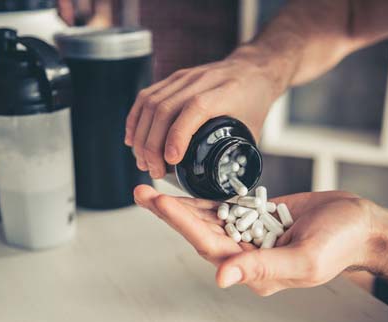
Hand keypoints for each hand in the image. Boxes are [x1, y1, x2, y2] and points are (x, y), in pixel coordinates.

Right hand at [125, 48, 281, 178]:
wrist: (252, 69)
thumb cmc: (254, 100)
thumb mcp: (255, 129)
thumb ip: (238, 155)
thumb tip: (224, 186)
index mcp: (224, 92)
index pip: (194, 109)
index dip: (178, 135)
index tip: (170, 161)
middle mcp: (200, 81)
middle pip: (164, 109)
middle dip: (152, 145)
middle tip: (153, 170)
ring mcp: (183, 78)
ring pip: (151, 104)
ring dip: (141, 136)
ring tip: (142, 161)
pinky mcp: (172, 79)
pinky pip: (146, 97)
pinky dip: (135, 120)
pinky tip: (133, 139)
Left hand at [134, 185, 374, 295]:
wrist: (357, 224)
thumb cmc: (339, 244)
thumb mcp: (305, 259)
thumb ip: (264, 268)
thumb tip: (221, 278)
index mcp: (253, 269)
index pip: (207, 244)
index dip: (181, 222)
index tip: (158, 202)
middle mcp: (245, 254)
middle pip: (198, 231)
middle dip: (169, 211)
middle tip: (142, 191)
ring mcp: (248, 236)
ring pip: (206, 220)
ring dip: (179, 205)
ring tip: (153, 189)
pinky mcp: (254, 219)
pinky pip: (223, 210)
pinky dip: (203, 202)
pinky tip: (183, 193)